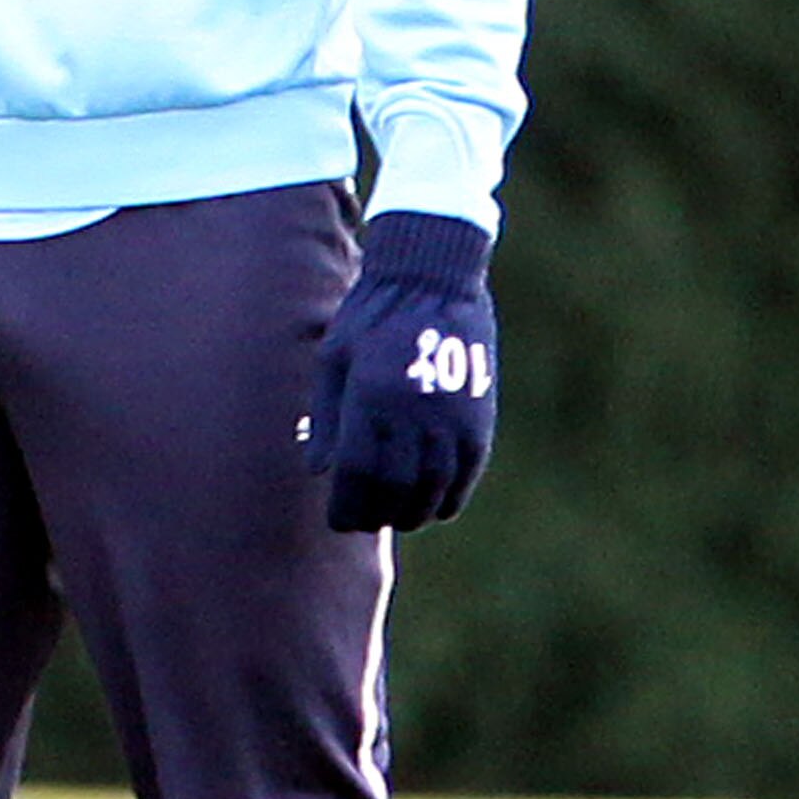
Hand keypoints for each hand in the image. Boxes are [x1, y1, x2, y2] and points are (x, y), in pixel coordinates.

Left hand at [311, 212, 496, 530]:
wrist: (432, 277)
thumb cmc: (371, 316)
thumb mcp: (334, 358)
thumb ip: (326, 417)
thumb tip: (319, 473)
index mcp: (371, 398)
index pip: (358, 476)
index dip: (347, 508)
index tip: (338, 521)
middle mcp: (413, 413)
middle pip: (395, 490)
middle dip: (376, 515)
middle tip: (363, 521)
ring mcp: (451, 417)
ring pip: (433, 490)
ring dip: (412, 513)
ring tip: (395, 516)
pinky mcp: (479, 418)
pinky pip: (465, 474)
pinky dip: (448, 498)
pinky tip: (433, 504)